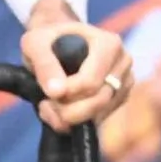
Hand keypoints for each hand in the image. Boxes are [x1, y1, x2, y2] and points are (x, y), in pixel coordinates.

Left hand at [22, 7, 130, 131]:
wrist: (58, 42)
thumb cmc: (47, 40)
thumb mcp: (35, 44)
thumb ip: (44, 65)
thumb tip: (56, 92)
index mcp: (109, 43)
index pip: (91, 81)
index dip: (67, 94)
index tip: (47, 94)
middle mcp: (123, 62)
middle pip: (99, 100)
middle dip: (68, 110)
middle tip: (45, 104)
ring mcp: (125, 81)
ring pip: (101, 113)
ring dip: (70, 118)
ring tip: (49, 106)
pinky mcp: (121, 97)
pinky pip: (102, 119)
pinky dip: (78, 122)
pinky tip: (61, 111)